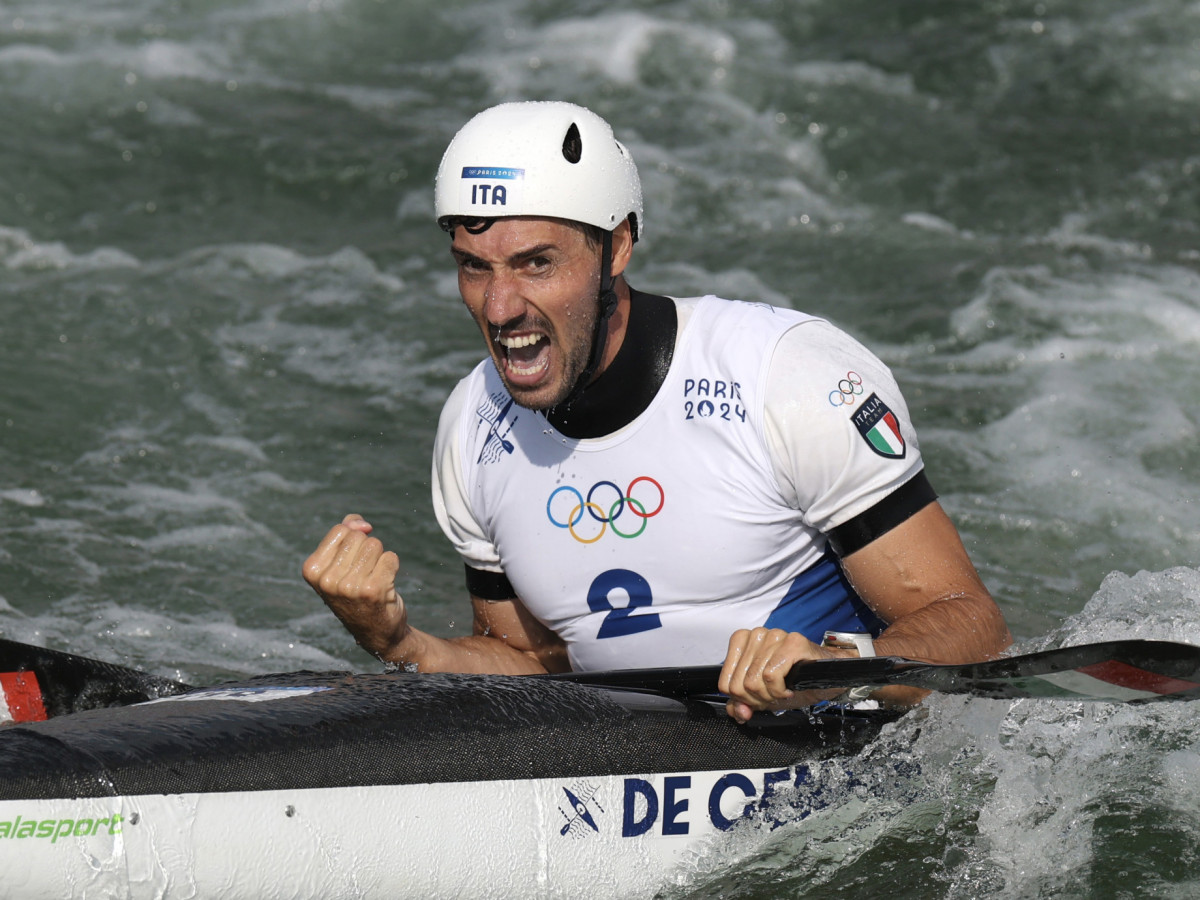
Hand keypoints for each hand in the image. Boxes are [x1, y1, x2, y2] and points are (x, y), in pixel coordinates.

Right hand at [303, 514, 408, 659]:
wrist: (375, 631)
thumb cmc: (357, 591)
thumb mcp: (340, 562)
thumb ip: (347, 531)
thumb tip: (362, 524)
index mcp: (312, 570)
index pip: (341, 530)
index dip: (354, 539)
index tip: (352, 562)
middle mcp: (327, 580)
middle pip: (359, 537)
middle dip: (367, 550)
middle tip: (364, 574)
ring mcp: (349, 586)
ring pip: (375, 545)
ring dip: (379, 559)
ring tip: (373, 579)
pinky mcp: (373, 590)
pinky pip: (390, 557)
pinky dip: (392, 566)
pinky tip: (385, 585)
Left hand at [718, 628, 846, 723]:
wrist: (825, 676)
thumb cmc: (793, 680)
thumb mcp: (762, 695)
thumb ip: (742, 704)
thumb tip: (737, 712)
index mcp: (743, 641)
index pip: (725, 683)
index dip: (742, 699)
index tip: (759, 698)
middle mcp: (757, 634)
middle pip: (739, 684)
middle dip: (758, 699)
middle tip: (774, 695)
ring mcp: (775, 636)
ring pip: (754, 680)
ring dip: (771, 695)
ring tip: (783, 690)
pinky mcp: (793, 642)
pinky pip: (771, 675)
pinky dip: (780, 690)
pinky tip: (790, 687)